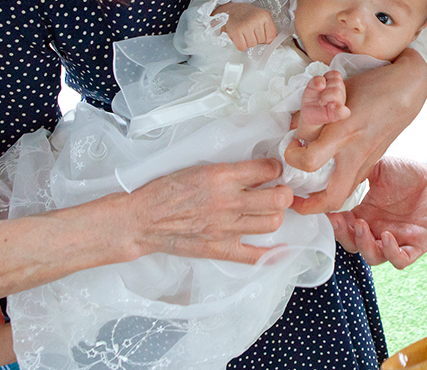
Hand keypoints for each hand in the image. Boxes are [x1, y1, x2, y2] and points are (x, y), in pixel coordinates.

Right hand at [128, 158, 294, 263]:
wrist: (143, 220)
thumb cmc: (166, 191)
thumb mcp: (199, 168)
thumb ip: (229, 171)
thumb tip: (256, 171)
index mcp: (222, 176)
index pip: (268, 169)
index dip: (276, 168)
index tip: (274, 170)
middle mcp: (228, 202)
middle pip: (278, 198)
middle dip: (284, 192)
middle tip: (278, 191)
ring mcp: (226, 228)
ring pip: (272, 223)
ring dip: (275, 216)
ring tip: (268, 212)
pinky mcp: (220, 249)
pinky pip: (255, 256)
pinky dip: (272, 254)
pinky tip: (280, 248)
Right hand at [216, 2, 277, 50]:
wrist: (231, 11)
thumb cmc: (247, 15)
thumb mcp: (261, 17)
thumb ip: (268, 29)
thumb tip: (270, 44)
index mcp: (264, 15)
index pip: (271, 37)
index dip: (266, 38)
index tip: (260, 34)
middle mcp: (256, 20)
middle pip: (261, 41)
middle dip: (256, 39)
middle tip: (250, 31)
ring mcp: (245, 26)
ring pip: (252, 45)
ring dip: (248, 42)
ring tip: (244, 33)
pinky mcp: (236, 31)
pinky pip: (242, 47)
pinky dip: (241, 45)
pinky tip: (239, 37)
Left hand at [286, 48, 426, 213]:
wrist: (406, 92)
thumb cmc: (372, 87)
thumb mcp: (336, 92)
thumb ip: (314, 112)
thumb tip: (293, 128)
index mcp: (343, 133)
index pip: (309, 161)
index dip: (292, 157)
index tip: (292, 146)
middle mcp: (355, 153)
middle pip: (331, 198)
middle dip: (309, 206)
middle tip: (294, 197)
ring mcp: (366, 161)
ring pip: (344, 196)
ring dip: (323, 201)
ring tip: (307, 194)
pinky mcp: (373, 163)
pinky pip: (352, 184)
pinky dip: (336, 186)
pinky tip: (327, 176)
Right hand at [329, 157, 426, 267]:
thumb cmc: (407, 173)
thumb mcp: (378, 168)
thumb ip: (357, 171)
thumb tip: (332, 170)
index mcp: (365, 215)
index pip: (342, 226)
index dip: (332, 222)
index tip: (322, 210)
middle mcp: (377, 231)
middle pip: (353, 245)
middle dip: (342, 235)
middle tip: (337, 220)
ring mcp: (396, 240)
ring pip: (373, 257)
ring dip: (364, 245)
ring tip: (361, 226)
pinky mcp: (416, 245)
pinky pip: (400, 259)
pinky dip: (391, 252)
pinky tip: (387, 236)